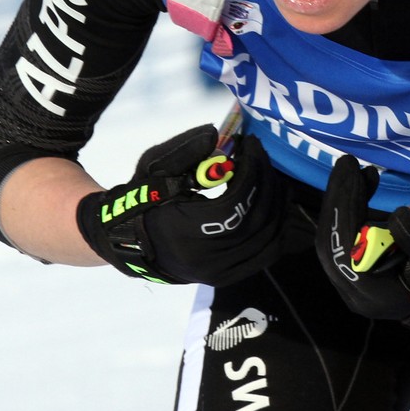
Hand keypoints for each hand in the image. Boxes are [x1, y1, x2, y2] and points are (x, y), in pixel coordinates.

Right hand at [77, 124, 286, 284]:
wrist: (132, 243)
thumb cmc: (145, 200)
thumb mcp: (155, 168)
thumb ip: (185, 151)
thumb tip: (215, 134)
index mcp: (184, 232)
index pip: (234, 203)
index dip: (251, 171)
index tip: (251, 144)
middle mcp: (206, 259)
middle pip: (256, 220)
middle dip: (266, 181)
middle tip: (261, 155)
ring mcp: (220, 271)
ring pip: (269, 238)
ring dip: (277, 202)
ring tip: (270, 175)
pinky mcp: (230, 276)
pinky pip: (268, 253)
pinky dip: (278, 226)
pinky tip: (275, 202)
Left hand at [315, 155, 409, 334]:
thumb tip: (397, 217)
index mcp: (373, 294)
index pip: (342, 250)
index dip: (342, 208)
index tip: (351, 171)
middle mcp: (356, 291)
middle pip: (332, 243)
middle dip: (340, 199)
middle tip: (348, 164)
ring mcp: (356, 282)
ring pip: (337, 237)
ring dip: (346, 201)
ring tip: (360, 170)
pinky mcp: (361, 269)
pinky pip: (347, 236)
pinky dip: (354, 209)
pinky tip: (366, 184)